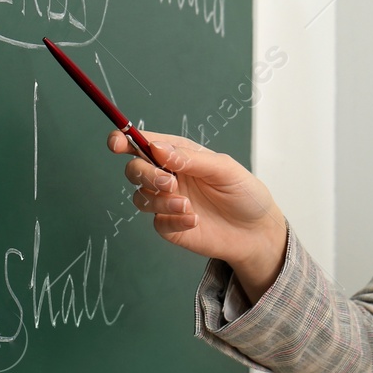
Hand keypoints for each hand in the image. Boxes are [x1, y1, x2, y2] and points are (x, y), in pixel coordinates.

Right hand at [106, 129, 286, 292]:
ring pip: (141, 197)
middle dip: (145, 174)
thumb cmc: (244, 194)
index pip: (144, 143)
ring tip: (188, 206)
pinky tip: (193, 220)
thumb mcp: (224, 169)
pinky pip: (157, 222)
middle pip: (135, 169)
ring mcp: (167, 202)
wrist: (256, 232)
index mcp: (179, 155)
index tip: (116, 142)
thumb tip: (157, 148)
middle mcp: (168, 176)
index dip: (124, 140)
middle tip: (169, 182)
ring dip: (160, 200)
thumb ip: (190, 158)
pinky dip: (173, 220)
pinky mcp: (169, 226)